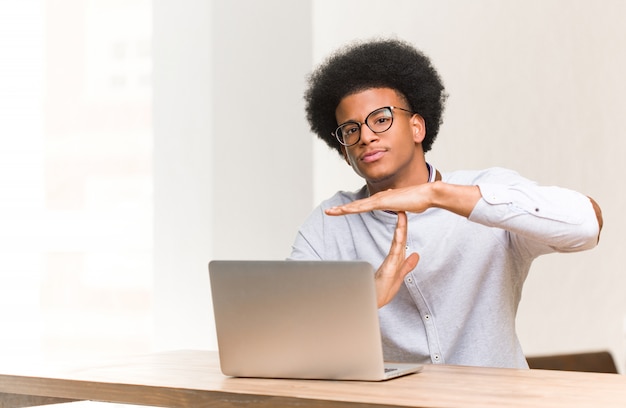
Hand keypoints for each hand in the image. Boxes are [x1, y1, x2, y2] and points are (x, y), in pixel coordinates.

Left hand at [325, 182, 479, 217]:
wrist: (427, 194)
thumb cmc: (419, 200)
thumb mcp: (405, 206)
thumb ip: (399, 206)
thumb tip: (398, 206)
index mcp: (382, 200)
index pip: (363, 206)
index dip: (351, 208)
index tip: (341, 211)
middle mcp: (378, 198)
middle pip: (356, 205)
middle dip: (341, 209)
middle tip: (329, 211)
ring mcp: (379, 199)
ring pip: (356, 205)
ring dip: (342, 209)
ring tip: (330, 211)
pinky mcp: (382, 201)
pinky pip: (364, 206)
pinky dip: (353, 208)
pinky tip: (344, 210)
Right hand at [374, 211, 418, 307]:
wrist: (371, 303)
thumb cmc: (382, 292)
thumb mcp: (399, 276)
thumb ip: (407, 265)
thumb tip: (416, 255)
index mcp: (396, 259)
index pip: (402, 239)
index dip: (404, 227)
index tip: (405, 214)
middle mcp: (393, 258)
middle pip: (400, 237)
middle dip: (402, 222)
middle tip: (402, 207)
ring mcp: (391, 262)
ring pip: (398, 241)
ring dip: (401, 228)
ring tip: (401, 214)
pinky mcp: (389, 268)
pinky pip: (395, 252)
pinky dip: (398, 241)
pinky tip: (400, 232)